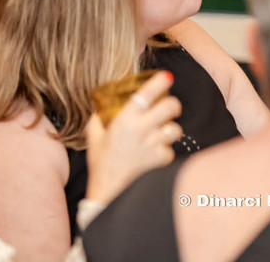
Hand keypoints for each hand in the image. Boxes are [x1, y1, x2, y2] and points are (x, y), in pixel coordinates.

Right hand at [85, 71, 181, 204]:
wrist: (109, 194)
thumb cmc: (102, 165)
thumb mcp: (94, 137)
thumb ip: (98, 119)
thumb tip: (101, 107)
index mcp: (125, 120)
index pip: (147, 94)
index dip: (160, 82)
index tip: (167, 76)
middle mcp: (141, 129)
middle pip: (171, 106)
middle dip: (173, 105)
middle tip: (168, 108)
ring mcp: (154, 145)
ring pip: (175, 128)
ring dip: (170, 130)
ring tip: (160, 135)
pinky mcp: (162, 160)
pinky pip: (171, 149)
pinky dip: (166, 152)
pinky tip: (155, 156)